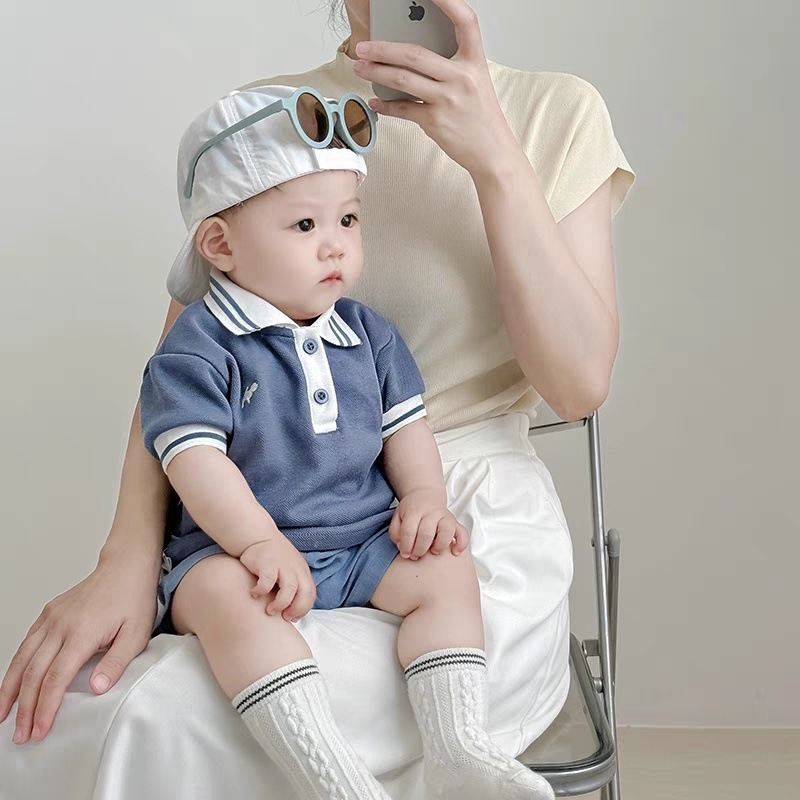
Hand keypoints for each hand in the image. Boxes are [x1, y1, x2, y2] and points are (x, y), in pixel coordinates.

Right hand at [0, 557, 156, 743]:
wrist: (126, 567)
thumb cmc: (133, 599)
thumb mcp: (137, 633)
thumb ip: (117, 663)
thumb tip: (96, 689)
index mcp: (82, 631)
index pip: (55, 678)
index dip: (45, 707)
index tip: (39, 730)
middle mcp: (60, 625)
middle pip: (33, 673)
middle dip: (24, 708)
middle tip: (21, 734)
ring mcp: (51, 618)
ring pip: (22, 658)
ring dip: (10, 690)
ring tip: (3, 715)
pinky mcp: (48, 614)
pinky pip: (26, 643)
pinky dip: (15, 666)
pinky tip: (12, 684)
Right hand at [239, 536, 316, 622]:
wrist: (258, 536)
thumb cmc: (273, 558)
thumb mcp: (290, 569)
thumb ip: (295, 585)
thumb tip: (293, 611)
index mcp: (302, 572)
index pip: (311, 594)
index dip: (303, 609)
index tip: (292, 618)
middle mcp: (295, 569)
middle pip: (305, 592)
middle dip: (296, 609)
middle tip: (284, 617)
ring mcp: (282, 565)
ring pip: (290, 589)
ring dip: (280, 604)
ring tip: (269, 610)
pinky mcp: (267, 563)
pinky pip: (267, 582)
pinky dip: (261, 591)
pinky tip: (254, 594)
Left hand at [352, 0, 519, 176]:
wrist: (492, 152)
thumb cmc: (480, 117)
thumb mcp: (476, 82)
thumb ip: (451, 66)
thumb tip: (413, 56)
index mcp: (474, 62)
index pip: (466, 21)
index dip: (449, 2)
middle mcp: (462, 77)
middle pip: (415, 53)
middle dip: (383, 48)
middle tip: (364, 46)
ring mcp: (447, 99)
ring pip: (403, 79)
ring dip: (376, 72)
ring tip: (360, 67)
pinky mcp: (435, 121)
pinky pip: (403, 109)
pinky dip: (385, 105)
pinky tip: (375, 100)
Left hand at [389, 489, 468, 559]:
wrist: (425, 494)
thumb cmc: (411, 509)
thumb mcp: (398, 516)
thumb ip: (396, 532)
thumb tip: (403, 548)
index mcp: (414, 510)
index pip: (409, 530)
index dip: (406, 546)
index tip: (405, 554)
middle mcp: (431, 512)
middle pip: (426, 533)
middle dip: (420, 549)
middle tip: (416, 555)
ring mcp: (444, 516)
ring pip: (447, 530)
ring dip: (440, 545)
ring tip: (433, 551)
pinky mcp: (455, 522)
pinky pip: (463, 533)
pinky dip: (461, 544)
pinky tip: (455, 552)